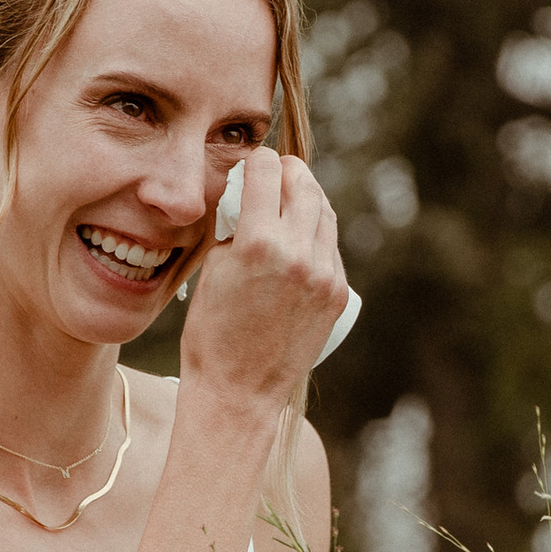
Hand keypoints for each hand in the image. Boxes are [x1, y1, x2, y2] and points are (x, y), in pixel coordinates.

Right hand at [186, 150, 349, 406]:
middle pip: (304, 185)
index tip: (252, 164)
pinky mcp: (338, 293)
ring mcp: (324, 274)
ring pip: (325, 212)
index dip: (257, 162)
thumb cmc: (212, 332)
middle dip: (288, 172)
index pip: (268, 171)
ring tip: (290, 201)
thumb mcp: (213, 268)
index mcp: (259, 242)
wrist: (239, 390)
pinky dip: (317, 233)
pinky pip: (331, 247)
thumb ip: (237, 226)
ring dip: (308, 198)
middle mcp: (298, 254)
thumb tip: (251, 195)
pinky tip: (301, 237)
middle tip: (277, 173)